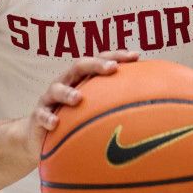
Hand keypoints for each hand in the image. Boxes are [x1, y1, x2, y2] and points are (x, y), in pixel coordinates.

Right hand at [21, 51, 138, 155]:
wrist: (39, 137)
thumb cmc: (74, 120)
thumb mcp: (94, 110)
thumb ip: (116, 106)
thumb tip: (154, 112)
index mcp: (82, 78)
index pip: (100, 60)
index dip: (117, 55)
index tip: (136, 56)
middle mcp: (67, 83)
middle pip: (79, 66)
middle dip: (96, 64)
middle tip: (112, 69)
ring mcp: (50, 98)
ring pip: (57, 89)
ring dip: (68, 92)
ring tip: (78, 98)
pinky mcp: (38, 115)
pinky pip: (42, 114)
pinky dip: (48, 117)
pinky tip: (56, 123)